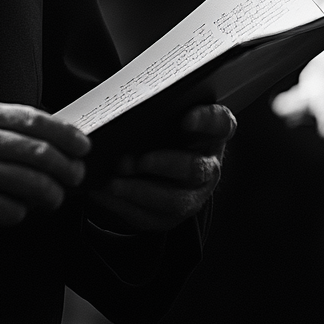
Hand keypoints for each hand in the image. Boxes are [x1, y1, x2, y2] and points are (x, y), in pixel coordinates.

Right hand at [0, 97, 90, 226]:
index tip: (82, 144)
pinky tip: (17, 209)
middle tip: (76, 174)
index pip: (33, 120)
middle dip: (66, 167)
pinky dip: (20, 212)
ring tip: (54, 197)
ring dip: (51, 194)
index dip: (65, 134)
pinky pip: (8, 211)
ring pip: (29, 185)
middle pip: (38, 154)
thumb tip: (42, 134)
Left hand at [86, 104, 235, 233]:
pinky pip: (151, 217)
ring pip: (175, 200)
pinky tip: (103, 193)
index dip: (206, 121)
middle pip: (195, 168)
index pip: (220, 124)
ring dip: (140, 191)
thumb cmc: (158, 130)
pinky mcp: (171, 216)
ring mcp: (193, 195)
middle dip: (161, 164)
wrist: (155, 166)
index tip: (185, 118)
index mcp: (209, 133)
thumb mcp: (161, 115)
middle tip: (128, 159)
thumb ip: (152, 109)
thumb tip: (122, 106)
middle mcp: (208, 166)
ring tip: (112, 182)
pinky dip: (124, 205)